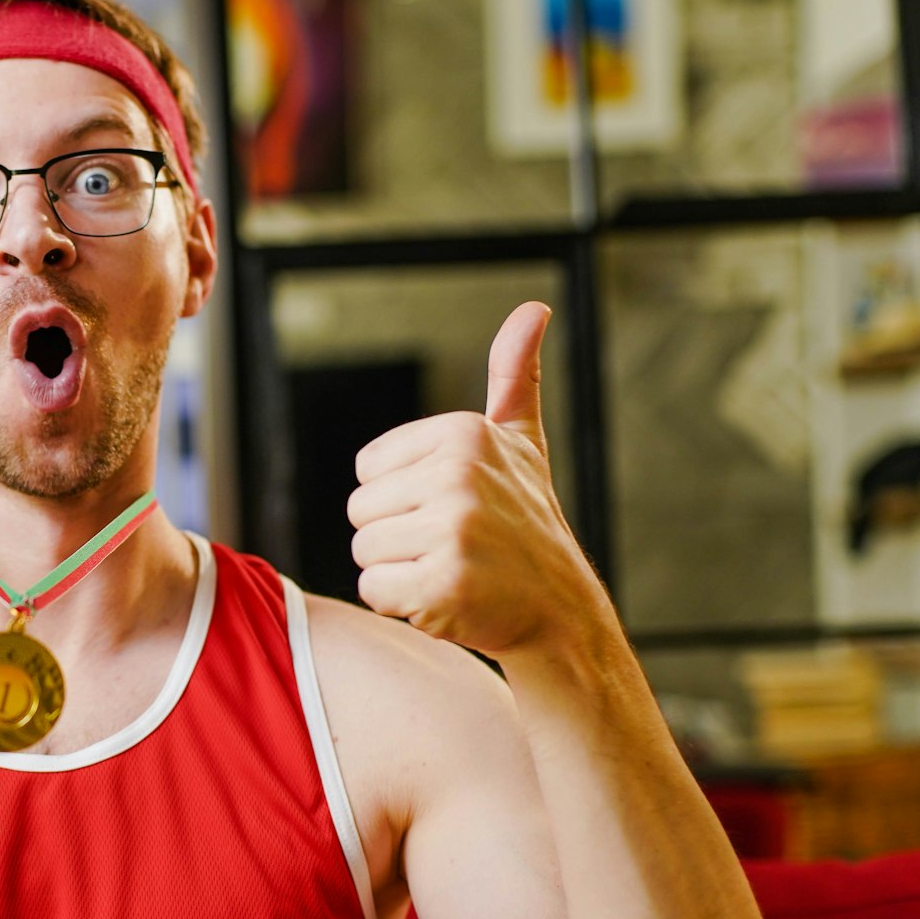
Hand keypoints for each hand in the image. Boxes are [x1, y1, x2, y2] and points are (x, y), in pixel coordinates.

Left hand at [346, 302, 608, 657]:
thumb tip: (534, 309)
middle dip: (396, 537)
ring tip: (452, 569)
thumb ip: (513, 376)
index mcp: (463, 433)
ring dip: (398, 572)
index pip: (368, 469)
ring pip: (364, 552)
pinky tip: (447, 599)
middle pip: (360, 511)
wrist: (560, 609)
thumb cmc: (526, 523)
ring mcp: (454, 530)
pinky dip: (403, 605)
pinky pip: (374, 592)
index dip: (400, 498)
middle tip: (453, 545)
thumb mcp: (520, 443)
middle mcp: (459, 474)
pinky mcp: (444, 585)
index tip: (453, 507)